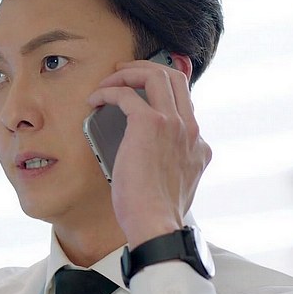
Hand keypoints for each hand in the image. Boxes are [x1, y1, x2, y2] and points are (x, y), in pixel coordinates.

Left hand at [87, 59, 211, 246]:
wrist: (156, 225)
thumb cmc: (156, 213)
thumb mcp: (174, 185)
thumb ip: (172, 165)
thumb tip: (151, 158)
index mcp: (197, 143)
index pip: (184, 101)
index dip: (161, 90)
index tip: (138, 91)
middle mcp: (190, 128)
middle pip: (175, 77)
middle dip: (146, 68)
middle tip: (123, 73)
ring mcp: (173, 124)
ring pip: (156, 75)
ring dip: (128, 73)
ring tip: (108, 81)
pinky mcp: (149, 125)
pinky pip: (126, 94)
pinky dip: (108, 91)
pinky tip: (95, 100)